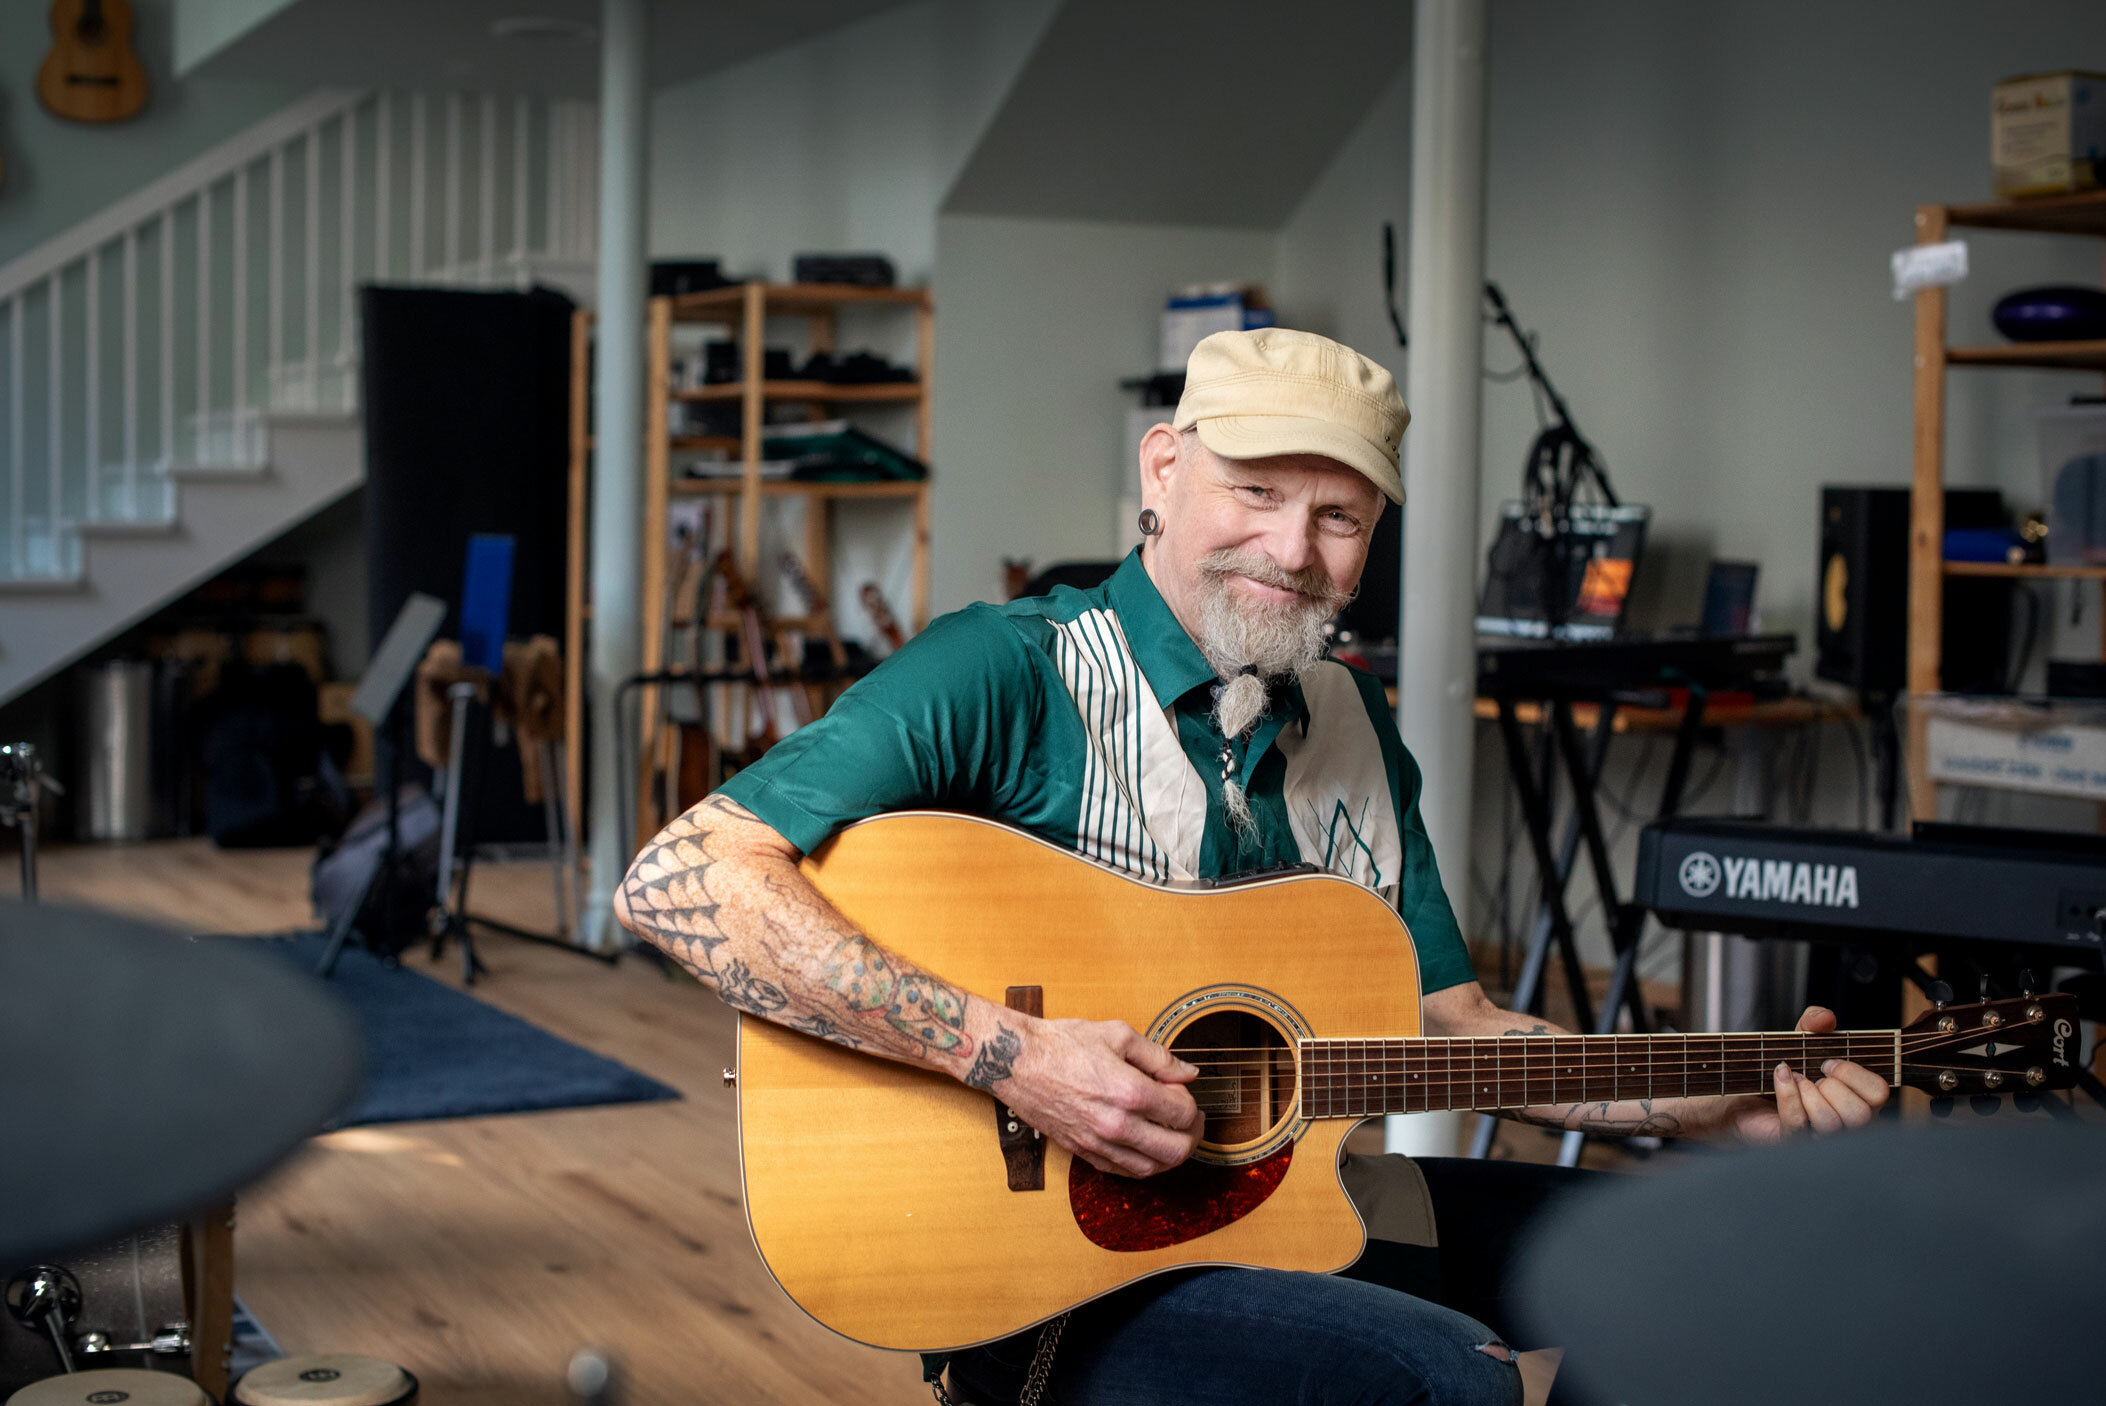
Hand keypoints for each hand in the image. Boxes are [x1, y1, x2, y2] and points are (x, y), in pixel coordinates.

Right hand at [998, 1018, 1204, 1177]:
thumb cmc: (1062, 1044)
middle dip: (1193, 1135)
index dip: (1190, 1101)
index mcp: (1129, 1092)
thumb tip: (1188, 1072)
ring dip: (1171, 1155)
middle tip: (1191, 1120)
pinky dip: (1143, 1165)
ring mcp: (1099, 1143)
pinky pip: (1124, 1173)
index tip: (1181, 1090)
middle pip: (1176, 1149)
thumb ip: (1159, 1056)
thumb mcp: (1117, 1034)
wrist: (1017, 1062)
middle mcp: (1117, 1125)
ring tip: (1173, 1135)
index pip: (1183, 1113)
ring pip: (1152, 1169)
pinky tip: (1146, 1148)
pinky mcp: (1083, 1152)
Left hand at [1732, 1005, 1889, 1141]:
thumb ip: (1815, 1022)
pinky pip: (1797, 1122)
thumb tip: (1826, 1018)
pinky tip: (1782, 1078)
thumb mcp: (1801, 1039)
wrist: (1743, 1092)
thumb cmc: (1782, 1071)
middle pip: (1861, 1114)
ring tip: (1797, 1080)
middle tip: (1814, 1076)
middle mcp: (1845, 1123)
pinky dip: (1788, 1094)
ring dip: (1810, 1093)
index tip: (1828, 1063)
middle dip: (1834, 1087)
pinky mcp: (1791, 1141)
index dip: (1855, 1074)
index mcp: (1859, 1100)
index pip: (1879, 1094)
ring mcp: (1819, 1136)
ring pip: (1832, 1123)